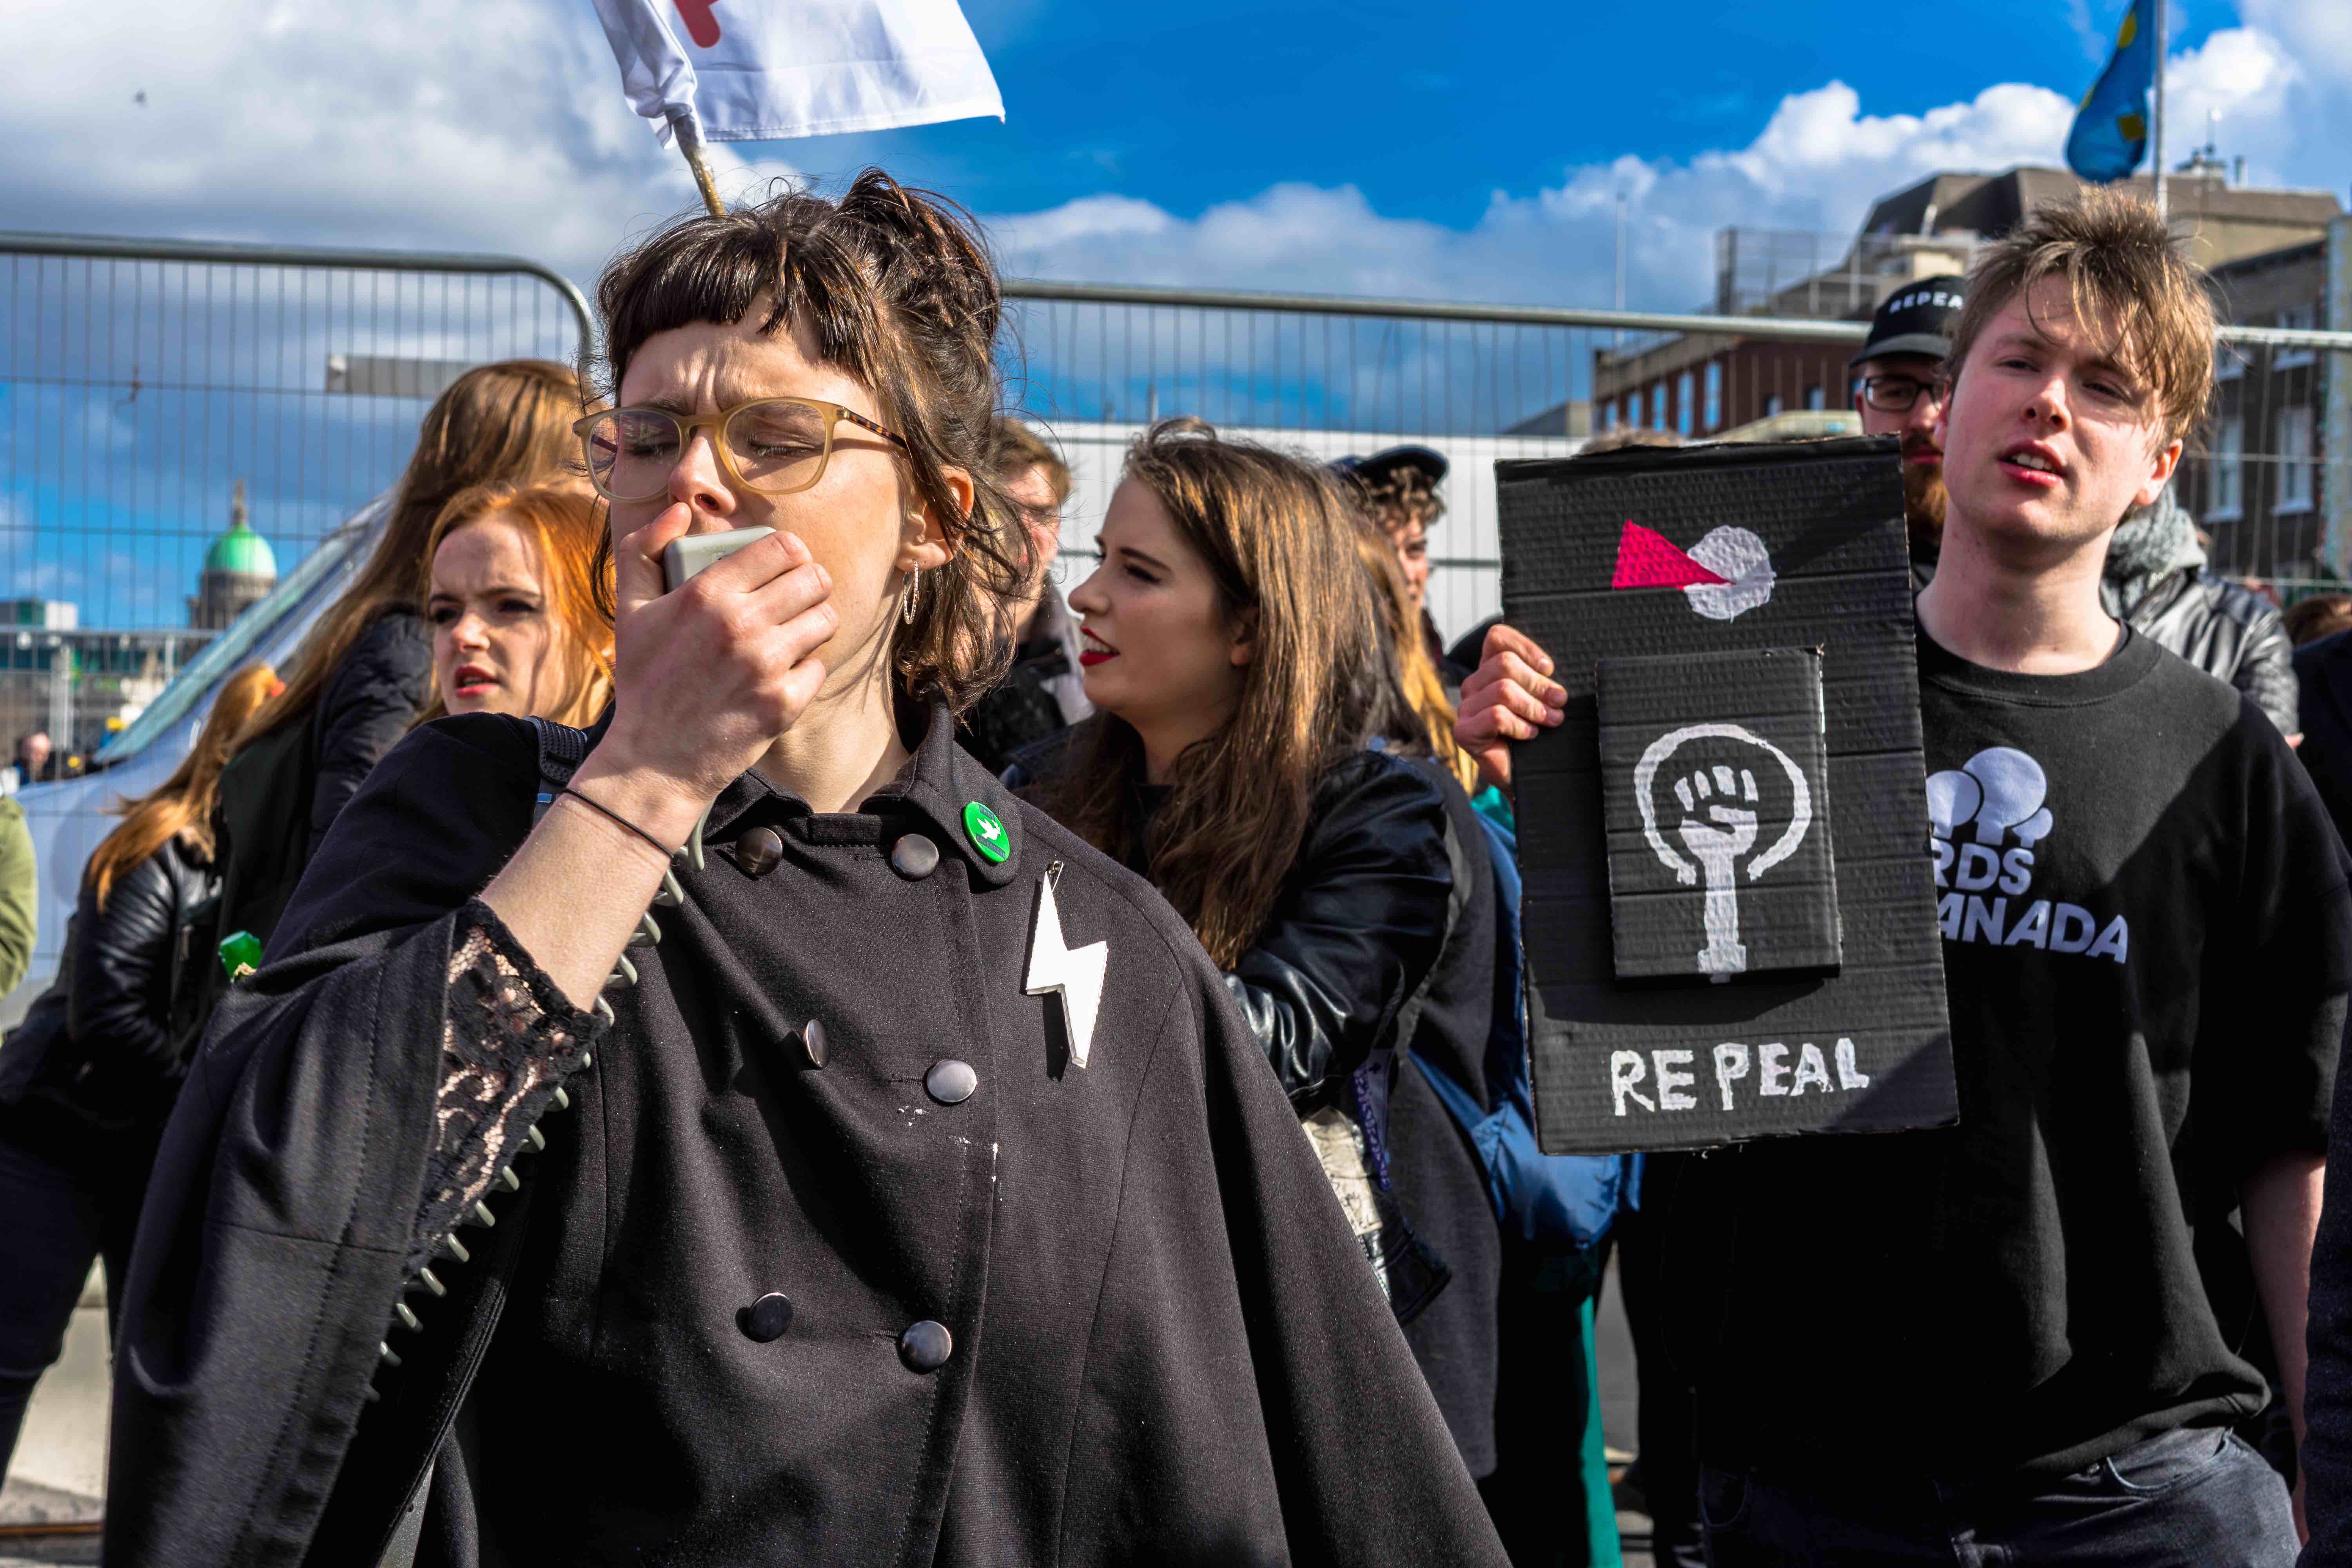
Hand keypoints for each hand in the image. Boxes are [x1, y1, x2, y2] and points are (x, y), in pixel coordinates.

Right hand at [585, 504, 836, 828]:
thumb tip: (679, 510)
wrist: (654, 758)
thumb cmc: (644, 679)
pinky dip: (806, 668)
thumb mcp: (629, 609)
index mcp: (707, 594)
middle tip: (795, 597)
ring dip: (814, 622)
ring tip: (792, 632)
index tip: (785, 565)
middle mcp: (742, 625)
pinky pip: (820, 667)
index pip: (783, 547)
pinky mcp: (784, 703)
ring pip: (826, 620)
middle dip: (809, 584)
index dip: (791, 552)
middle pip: (815, 579)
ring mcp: (767, 666)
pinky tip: (781, 673)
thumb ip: (645, 548)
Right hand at [1453, 622, 1564, 791]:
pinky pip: (1496, 716)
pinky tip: (1530, 735)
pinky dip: (1520, 725)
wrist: (1528, 778)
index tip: (1549, 668)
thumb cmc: (1538, 735)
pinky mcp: (1463, 732)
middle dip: (1539, 683)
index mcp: (1490, 670)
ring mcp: (1465, 708)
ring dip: (1534, 707)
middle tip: (1560, 702)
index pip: (1497, 638)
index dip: (1525, 647)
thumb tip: (1551, 668)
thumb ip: (1542, 678)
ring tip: (1552, 720)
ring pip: (1503, 690)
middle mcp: (1474, 684)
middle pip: (1505, 664)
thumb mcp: (1543, 699)